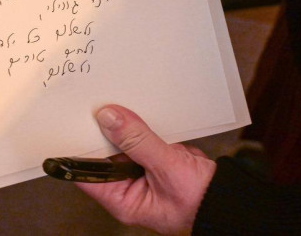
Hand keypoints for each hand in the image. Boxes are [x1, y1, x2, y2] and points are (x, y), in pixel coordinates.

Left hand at [76, 105, 216, 234]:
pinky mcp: (153, 159)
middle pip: (102, 155)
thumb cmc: (200, 199)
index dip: (76, 150)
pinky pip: (140, 139)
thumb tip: (109, 119)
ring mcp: (141, 172)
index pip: (88, 174)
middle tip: (93, 104)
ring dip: (121, 125)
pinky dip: (139, 125)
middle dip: (100, 132)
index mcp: (123, 199)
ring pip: (121, 143)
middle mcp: (128, 187)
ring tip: (114, 101)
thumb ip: (138, 141)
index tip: (70, 124)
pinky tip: (138, 109)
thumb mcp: (167, 167)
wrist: (230, 198)